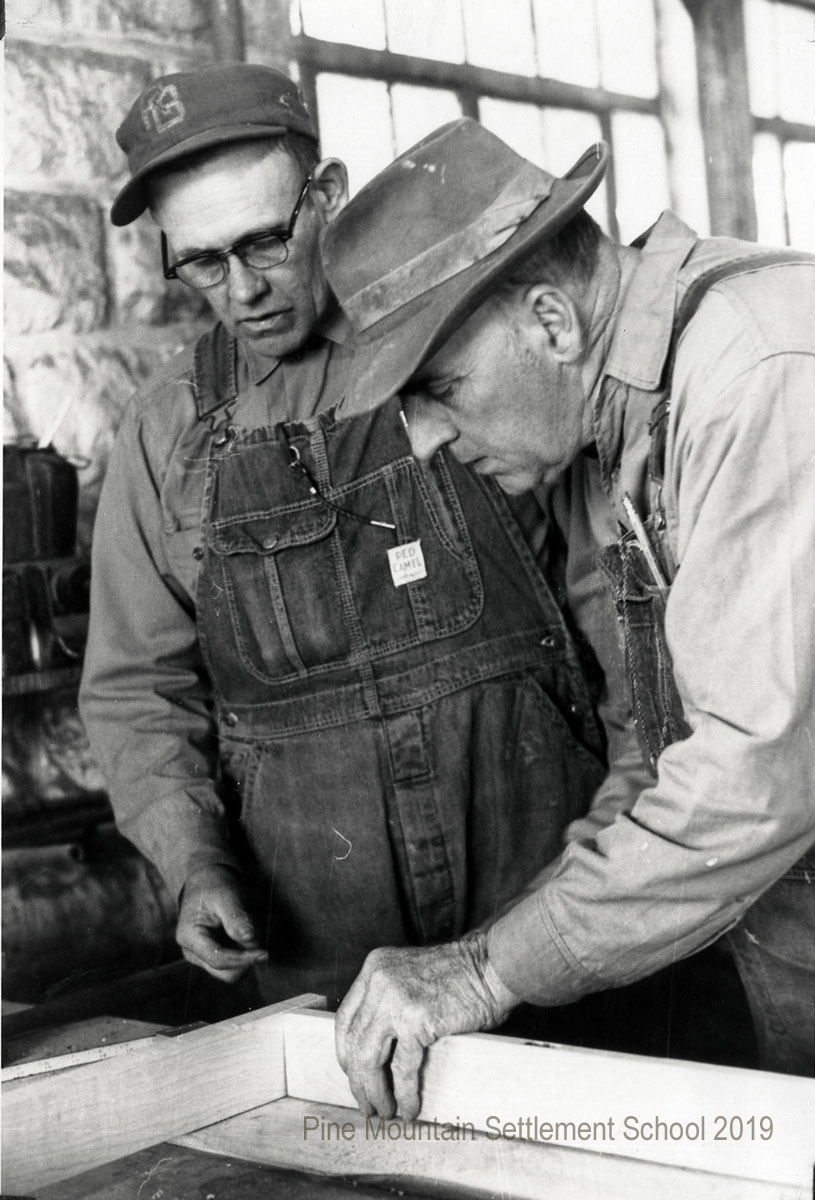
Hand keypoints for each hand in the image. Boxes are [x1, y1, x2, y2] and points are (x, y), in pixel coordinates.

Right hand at [176, 864, 266, 982]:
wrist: (206, 882)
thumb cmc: (215, 887)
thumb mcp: (227, 896)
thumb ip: (236, 918)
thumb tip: (249, 938)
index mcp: (189, 937)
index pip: (219, 960)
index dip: (244, 959)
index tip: (265, 953)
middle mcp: (192, 952)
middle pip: (227, 973)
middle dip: (247, 958)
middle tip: (260, 936)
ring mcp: (202, 957)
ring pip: (233, 971)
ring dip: (248, 955)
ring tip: (252, 928)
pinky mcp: (213, 956)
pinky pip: (235, 963)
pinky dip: (246, 952)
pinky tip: (248, 932)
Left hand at [335, 934, 515, 1119]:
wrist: (492, 966)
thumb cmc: (460, 975)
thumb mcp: (410, 975)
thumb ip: (389, 998)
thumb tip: (378, 1047)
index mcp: (375, 968)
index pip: (345, 1018)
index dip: (345, 1052)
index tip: (352, 1074)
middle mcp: (379, 982)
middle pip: (354, 1042)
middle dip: (358, 1080)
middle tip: (366, 1103)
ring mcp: (395, 1000)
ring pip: (371, 1059)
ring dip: (375, 1092)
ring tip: (384, 1112)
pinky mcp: (416, 1021)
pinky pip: (403, 1068)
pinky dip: (404, 1093)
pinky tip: (409, 1108)